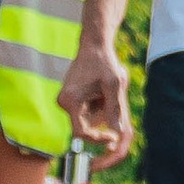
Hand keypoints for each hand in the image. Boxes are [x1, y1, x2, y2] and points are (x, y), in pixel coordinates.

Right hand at [61, 35, 133, 163]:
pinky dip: (99, 106)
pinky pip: (87, 111)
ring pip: (88, 119)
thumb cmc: (104, 62)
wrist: (94, 45)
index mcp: (71, 101)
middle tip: (116, 109)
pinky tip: (102, 90)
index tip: (113, 136)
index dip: (98, 139)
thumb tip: (118, 134)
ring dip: (102, 112)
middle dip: (103, 122)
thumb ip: (115, 109)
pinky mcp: (71, 98)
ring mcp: (66, 101)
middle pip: (86, 127)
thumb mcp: (114, 84)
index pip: (81, 133)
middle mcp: (64, 103)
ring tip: (108, 90)